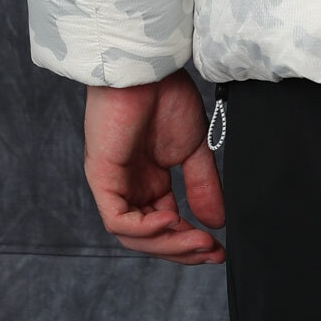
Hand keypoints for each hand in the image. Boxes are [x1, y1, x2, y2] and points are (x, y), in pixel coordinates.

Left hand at [84, 69, 224, 263]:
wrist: (149, 67)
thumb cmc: (165, 95)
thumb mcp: (193, 147)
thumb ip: (202, 185)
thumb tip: (217, 222)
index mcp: (149, 181)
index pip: (166, 225)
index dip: (191, 241)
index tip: (218, 249)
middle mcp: (130, 188)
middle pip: (151, 237)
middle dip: (182, 249)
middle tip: (211, 252)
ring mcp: (114, 185)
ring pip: (134, 235)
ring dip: (167, 243)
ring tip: (198, 240)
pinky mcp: (101, 179)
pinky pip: (118, 220)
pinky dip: (144, 229)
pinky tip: (170, 221)